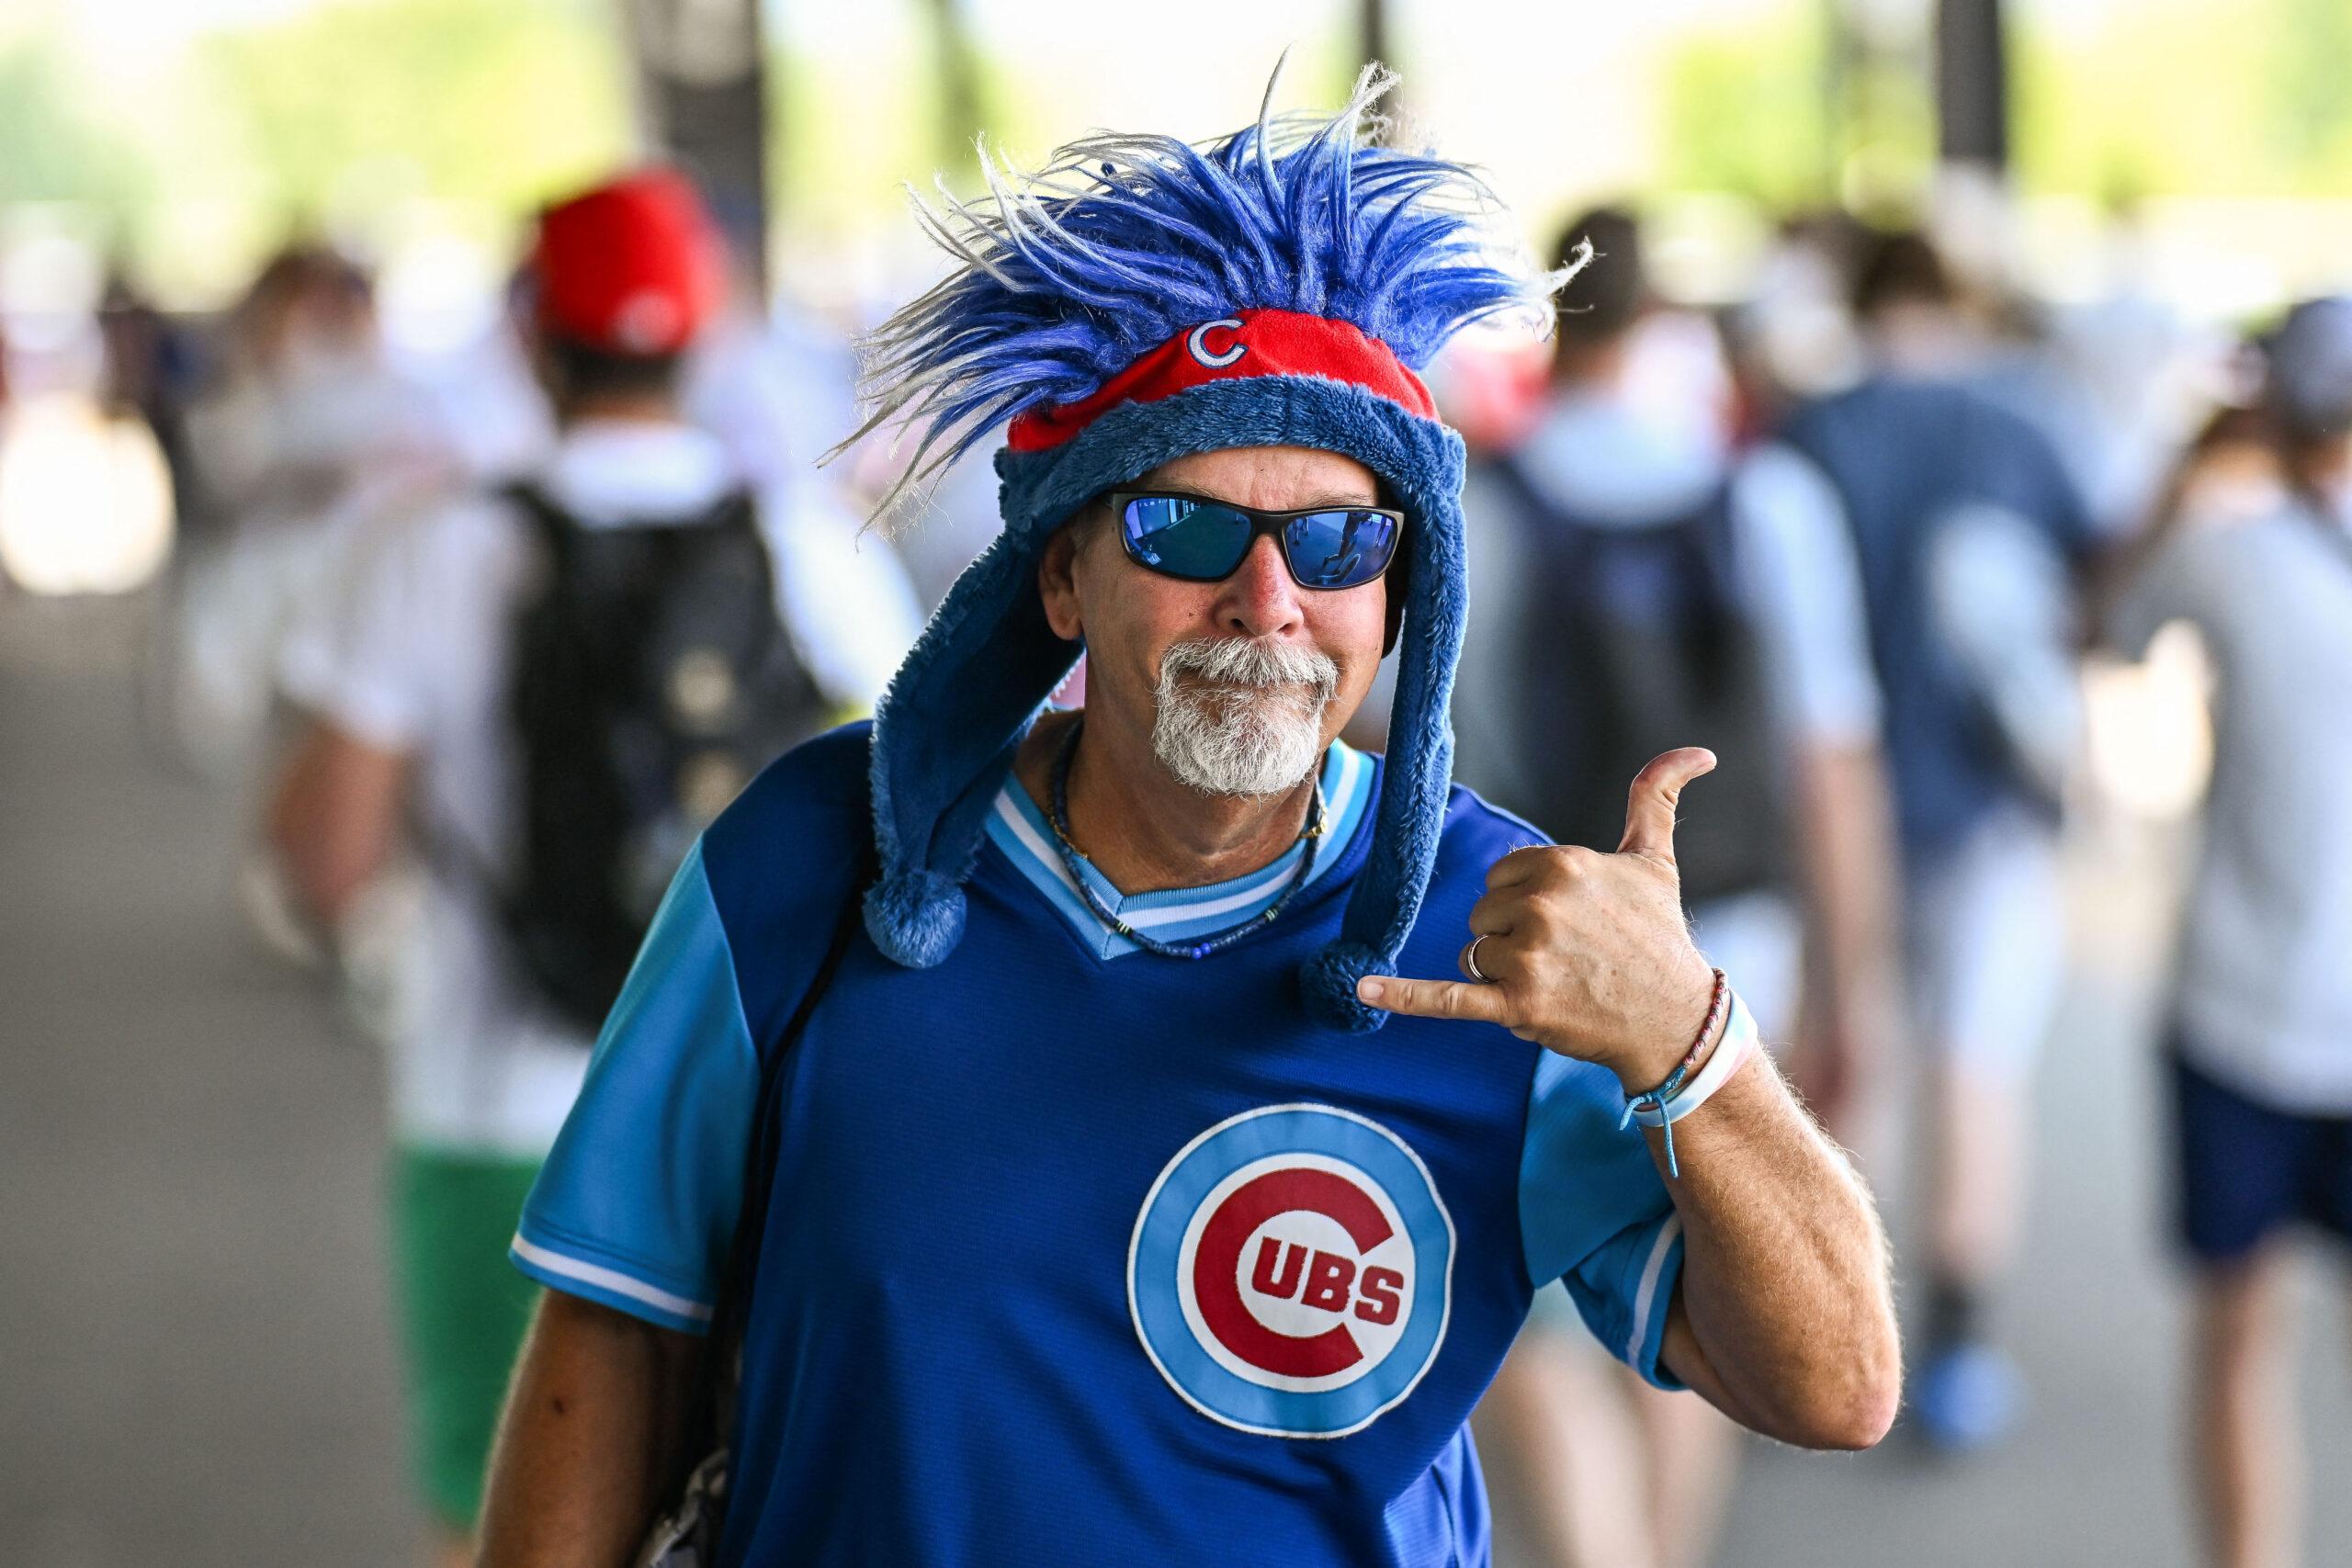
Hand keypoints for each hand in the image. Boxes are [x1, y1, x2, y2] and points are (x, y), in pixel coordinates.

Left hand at [1357, 749, 1721, 1092]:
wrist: (1675, 1020)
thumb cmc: (1659, 937)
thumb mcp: (1655, 860)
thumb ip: (1656, 797)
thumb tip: (1699, 750)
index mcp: (1563, 864)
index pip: (1500, 875)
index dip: (1526, 900)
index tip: (1571, 920)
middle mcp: (1543, 905)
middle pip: (1484, 913)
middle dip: (1514, 936)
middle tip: (1569, 956)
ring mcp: (1528, 957)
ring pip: (1474, 953)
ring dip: (1504, 973)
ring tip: (1558, 983)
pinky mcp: (1517, 1005)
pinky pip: (1447, 997)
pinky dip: (1404, 996)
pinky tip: (1364, 990)